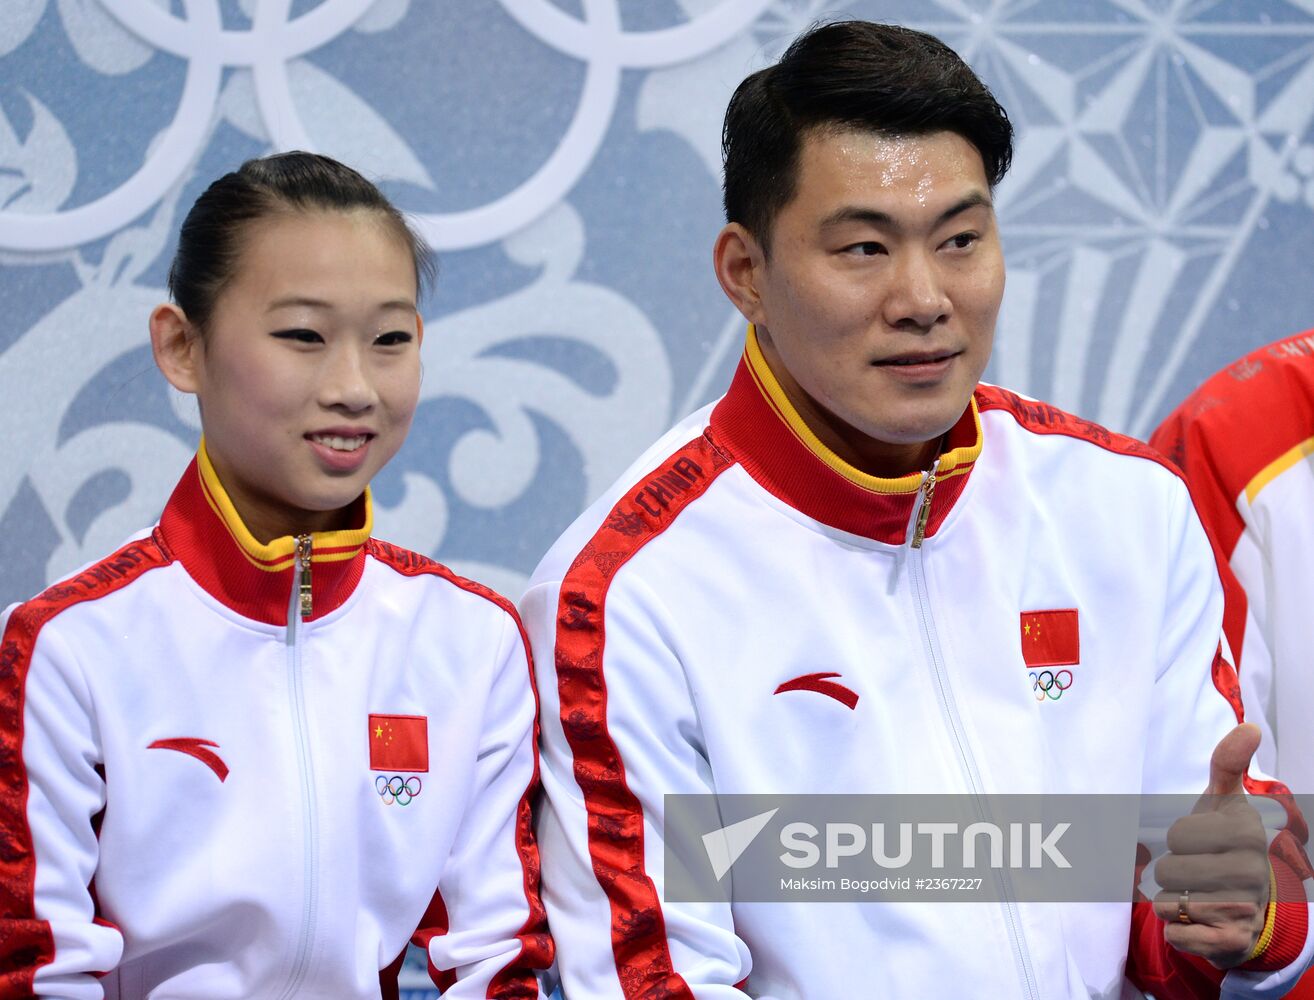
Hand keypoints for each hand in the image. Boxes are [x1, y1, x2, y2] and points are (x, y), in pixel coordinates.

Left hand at [1153, 723, 1270, 967]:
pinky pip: (1176, 935)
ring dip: (1171, 902)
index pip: (1178, 835)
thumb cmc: (1226, 845)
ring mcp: (1242, 910)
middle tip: (1196, 874)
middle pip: (1167, 872)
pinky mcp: (1231, 944)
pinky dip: (1177, 931)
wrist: (1251, 909)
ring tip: (1196, 897)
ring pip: (1167, 903)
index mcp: (1245, 835)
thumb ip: (1228, 764)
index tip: (1200, 842)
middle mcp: (1250, 874)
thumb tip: (1250, 726)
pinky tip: (1199, 923)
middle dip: (1170, 875)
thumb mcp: (1226, 802)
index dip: (1180, 840)